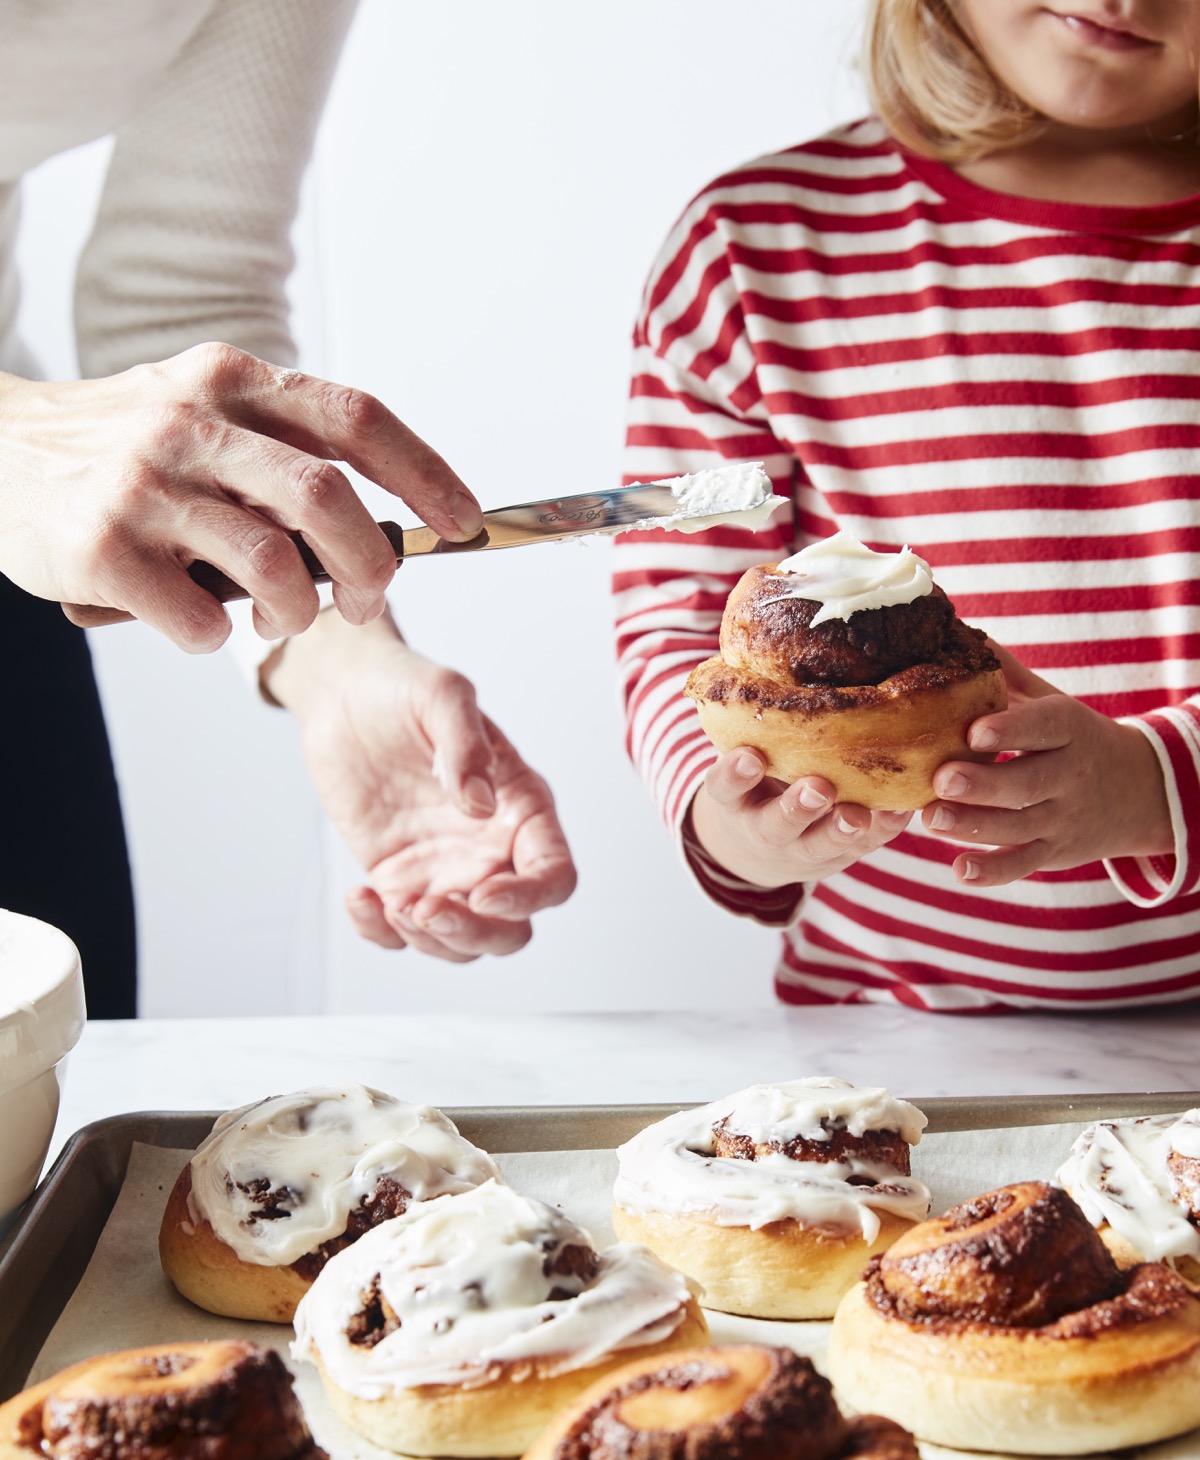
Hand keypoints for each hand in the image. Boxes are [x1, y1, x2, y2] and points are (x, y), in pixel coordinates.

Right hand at [0, 344, 482, 650]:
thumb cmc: (123, 448)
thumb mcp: (202, 412)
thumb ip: (283, 450)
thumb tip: (387, 521)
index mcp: (231, 381)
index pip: (356, 417)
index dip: (425, 473)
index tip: (465, 522)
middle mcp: (189, 421)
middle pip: (326, 498)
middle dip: (370, 566)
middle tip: (369, 601)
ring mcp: (142, 484)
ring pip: (271, 565)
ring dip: (298, 612)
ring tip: (283, 621)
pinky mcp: (98, 548)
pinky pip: (195, 618)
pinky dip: (214, 637)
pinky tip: (198, 624)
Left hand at [268, 611, 576, 961]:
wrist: (345, 697)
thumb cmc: (404, 689)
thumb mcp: (441, 696)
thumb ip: (466, 744)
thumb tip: (479, 804)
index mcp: (522, 808)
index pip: (554, 875)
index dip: (530, 897)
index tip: (483, 893)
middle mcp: (492, 850)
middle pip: (512, 929)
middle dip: (474, 934)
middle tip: (424, 909)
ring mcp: (447, 872)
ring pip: (463, 944)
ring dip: (429, 941)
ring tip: (388, 904)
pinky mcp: (400, 881)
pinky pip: (402, 933)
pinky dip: (381, 934)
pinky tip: (358, 898)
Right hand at [690, 747, 910, 886]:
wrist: (756, 849)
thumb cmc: (753, 781)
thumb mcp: (740, 760)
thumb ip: (752, 728)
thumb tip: (765, 658)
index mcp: (733, 801)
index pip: (724, 788)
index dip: (735, 775)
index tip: (750, 755)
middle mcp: (763, 829)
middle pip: (776, 825)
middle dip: (797, 808)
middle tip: (818, 788)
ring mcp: (801, 848)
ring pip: (819, 845)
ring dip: (841, 829)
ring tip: (858, 815)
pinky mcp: (839, 855)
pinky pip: (863, 847)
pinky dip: (882, 829)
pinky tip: (900, 810)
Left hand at [920, 644, 1171, 885]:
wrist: (1139, 791)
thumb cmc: (1072, 737)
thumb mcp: (1050, 701)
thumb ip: (1005, 673)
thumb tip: (957, 631)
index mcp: (1068, 729)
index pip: (1043, 727)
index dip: (1011, 729)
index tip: (974, 731)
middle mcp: (1069, 775)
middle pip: (1028, 783)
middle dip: (984, 784)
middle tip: (942, 780)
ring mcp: (1062, 818)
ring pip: (1019, 826)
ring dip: (974, 826)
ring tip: (931, 819)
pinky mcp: (1053, 852)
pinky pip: (1024, 865)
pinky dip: (993, 871)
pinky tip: (959, 869)